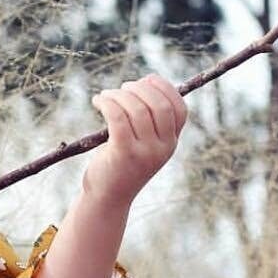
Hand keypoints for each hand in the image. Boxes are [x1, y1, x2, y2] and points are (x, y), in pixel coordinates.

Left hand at [83, 73, 186, 206]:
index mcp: (170, 144)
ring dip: (118, 95)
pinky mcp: (124, 153)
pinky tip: (98, 101)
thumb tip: (143, 83)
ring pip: (137, 109)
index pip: (180, 109)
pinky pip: (118, 118)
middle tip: (122, 88)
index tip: (146, 79)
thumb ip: (149, 121)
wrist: (107, 198)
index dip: (165, 88)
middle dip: (139, 89)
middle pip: (159, 105)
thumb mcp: (143, 144)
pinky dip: (107, 103)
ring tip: (105, 96)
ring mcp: (145, 152)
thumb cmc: (121, 165)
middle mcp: (163, 148)